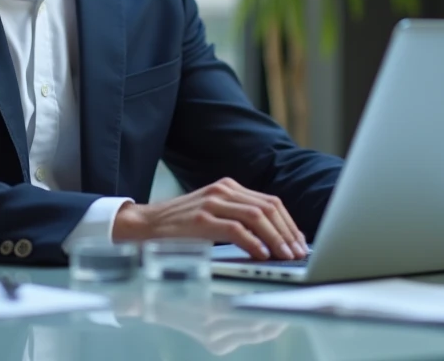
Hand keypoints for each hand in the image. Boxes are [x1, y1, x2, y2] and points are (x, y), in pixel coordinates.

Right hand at [112, 177, 307, 259]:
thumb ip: (240, 220)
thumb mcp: (213, 215)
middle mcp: (223, 190)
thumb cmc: (180, 227)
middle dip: (288, 232)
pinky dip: (254, 243)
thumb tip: (274, 240)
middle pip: (269, 207)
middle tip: (298, 253)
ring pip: (257, 217)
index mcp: (229, 187)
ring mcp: (212, 202)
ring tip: (285, 256)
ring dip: (276, 239)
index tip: (300, 243)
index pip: (271, 202)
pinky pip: (236, 229)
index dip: (290, 223)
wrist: (143, 225)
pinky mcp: (201, 219)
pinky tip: (262, 255)